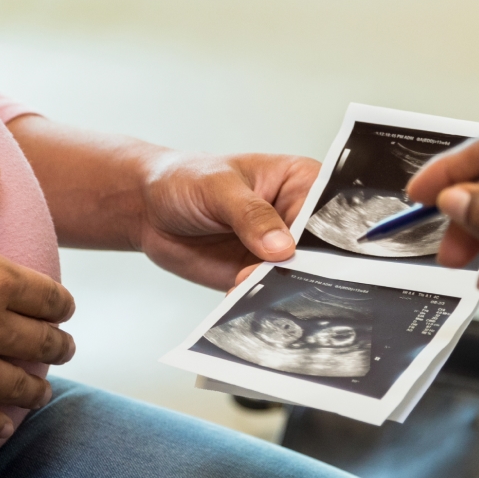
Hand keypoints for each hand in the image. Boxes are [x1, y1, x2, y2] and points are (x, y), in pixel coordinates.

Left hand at [133, 151, 319, 287]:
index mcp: (300, 182)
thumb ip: (251, 214)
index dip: (330, 231)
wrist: (148, 209)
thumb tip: (280, 246)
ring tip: (250, 280)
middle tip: (283, 273)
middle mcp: (296, 217)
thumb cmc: (185, 179)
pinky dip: (259, 298)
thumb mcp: (218, 187)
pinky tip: (242, 294)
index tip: (316, 250)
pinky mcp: (258, 275)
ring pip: (296, 276)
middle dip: (305, 266)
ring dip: (279, 286)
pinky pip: (268, 293)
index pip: (327, 209)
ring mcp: (279, 250)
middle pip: (319, 249)